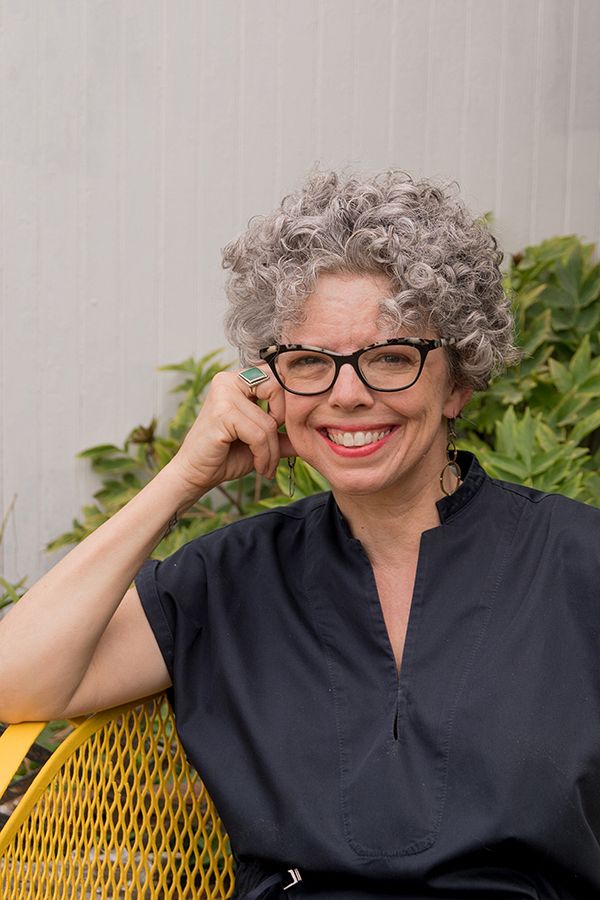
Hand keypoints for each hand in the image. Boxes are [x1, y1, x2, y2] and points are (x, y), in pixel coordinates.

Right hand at [169, 368, 294, 496]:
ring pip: (269, 421)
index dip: (287, 407)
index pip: (279, 379)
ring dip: (273, 451)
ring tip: (266, 466)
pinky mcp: (221, 413)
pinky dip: (264, 455)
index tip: (283, 433)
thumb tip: (317, 426)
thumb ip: (286, 431)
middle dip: (283, 424)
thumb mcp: (264, 441)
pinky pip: (259, 434)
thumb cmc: (227, 456)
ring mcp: (223, 394)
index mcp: (239, 379)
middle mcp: (229, 380)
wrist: (196, 475)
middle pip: (278, 391)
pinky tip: (259, 467)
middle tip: (275, 449)